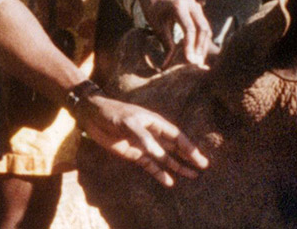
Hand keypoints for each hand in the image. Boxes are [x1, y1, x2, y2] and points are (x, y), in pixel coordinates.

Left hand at [76, 94, 208, 186]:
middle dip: (189, 157)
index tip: (198, 157)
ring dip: (178, 166)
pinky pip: (150, 165)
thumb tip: (158, 153)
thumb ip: (143, 137)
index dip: (188, 146)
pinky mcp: (134, 154)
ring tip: (193, 176)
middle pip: (175, 148)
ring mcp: (144, 145)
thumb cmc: (113, 113)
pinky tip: (169, 182)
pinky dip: (159, 173)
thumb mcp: (128, 122)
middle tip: (204, 167)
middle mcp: (153, 134)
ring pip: (165, 158)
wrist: (93, 116)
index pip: (176, 136)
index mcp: (155, 123)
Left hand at [139, 0, 212, 65]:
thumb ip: (166, 44)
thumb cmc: (154, 11)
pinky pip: (204, 28)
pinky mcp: (199, 12)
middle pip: (202, 28)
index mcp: (179, 6)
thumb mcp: (157, 27)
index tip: (189, 61)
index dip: (190, 46)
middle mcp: (192, 4)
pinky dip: (203, 41)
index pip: (189, 29)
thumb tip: (166, 66)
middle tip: (196, 64)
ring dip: (203, 46)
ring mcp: (197, 7)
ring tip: (198, 62)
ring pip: (206, 29)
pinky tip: (199, 54)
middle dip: (200, 47)